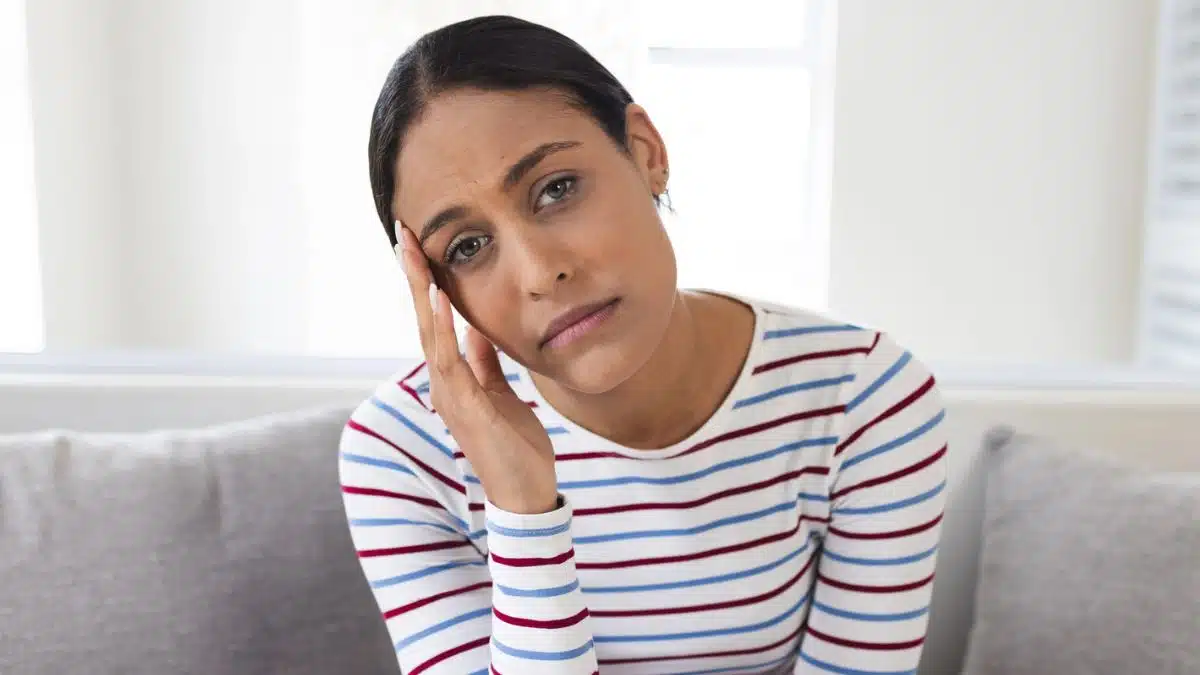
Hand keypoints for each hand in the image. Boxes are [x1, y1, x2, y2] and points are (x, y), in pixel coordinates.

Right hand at [394, 223, 557, 513]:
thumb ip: (485, 361)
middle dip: (415, 276)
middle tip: (404, 233)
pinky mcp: (465, 409)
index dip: (426, 283)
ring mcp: (450, 396)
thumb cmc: (513, 447)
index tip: (419, 245)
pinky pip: (450, 362)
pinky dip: (444, 328)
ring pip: (430, 334)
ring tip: (415, 254)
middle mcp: (444, 384)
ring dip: (423, 293)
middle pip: (424, 320)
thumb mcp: (502, 392)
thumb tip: (477, 327)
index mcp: (453, 378)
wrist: (524, 494)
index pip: (434, 321)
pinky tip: (442, 299)